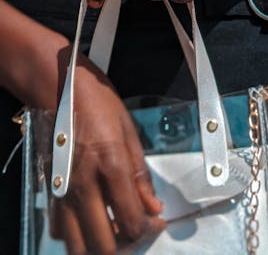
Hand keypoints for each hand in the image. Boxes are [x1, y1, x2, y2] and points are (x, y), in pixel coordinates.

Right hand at [49, 56, 165, 253]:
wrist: (60, 88)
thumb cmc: (96, 102)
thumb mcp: (129, 131)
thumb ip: (141, 175)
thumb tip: (153, 206)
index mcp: (110, 165)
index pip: (131, 220)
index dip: (149, 230)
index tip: (157, 223)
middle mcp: (84, 185)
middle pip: (105, 245)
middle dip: (127, 245)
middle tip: (138, 231)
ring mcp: (63, 192)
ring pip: (79, 246)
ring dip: (101, 246)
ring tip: (118, 230)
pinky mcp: (50, 193)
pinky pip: (62, 231)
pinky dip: (80, 236)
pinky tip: (94, 220)